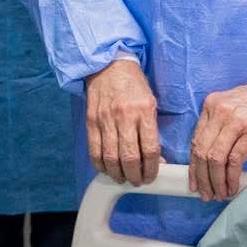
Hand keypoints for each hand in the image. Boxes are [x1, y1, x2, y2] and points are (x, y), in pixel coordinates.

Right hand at [85, 58, 160, 185]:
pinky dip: (100, 165)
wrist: (109, 65)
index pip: (150, 149)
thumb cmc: (133, 85)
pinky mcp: (91, 121)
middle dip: (135, 176)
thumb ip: (152, 130)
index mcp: (144, 111)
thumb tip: (155, 159)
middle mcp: (124, 116)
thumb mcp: (150, 102)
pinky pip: (94, 150)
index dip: (152, 168)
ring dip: (118, 174)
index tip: (152, 176)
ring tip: (123, 179)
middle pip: (130, 157)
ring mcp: (105, 119)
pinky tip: (106, 169)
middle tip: (138, 181)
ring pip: (111, 158)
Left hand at [189, 72, 246, 200]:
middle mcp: (219, 112)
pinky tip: (233, 186)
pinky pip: (235, 160)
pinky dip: (231, 177)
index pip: (195, 141)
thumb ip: (218, 125)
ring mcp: (235, 121)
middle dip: (202, 178)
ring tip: (219, 194)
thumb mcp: (232, 106)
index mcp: (211, 105)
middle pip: (202, 152)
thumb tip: (209, 157)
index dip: (193, 166)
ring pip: (216, 158)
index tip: (195, 182)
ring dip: (216, 181)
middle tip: (206, 194)